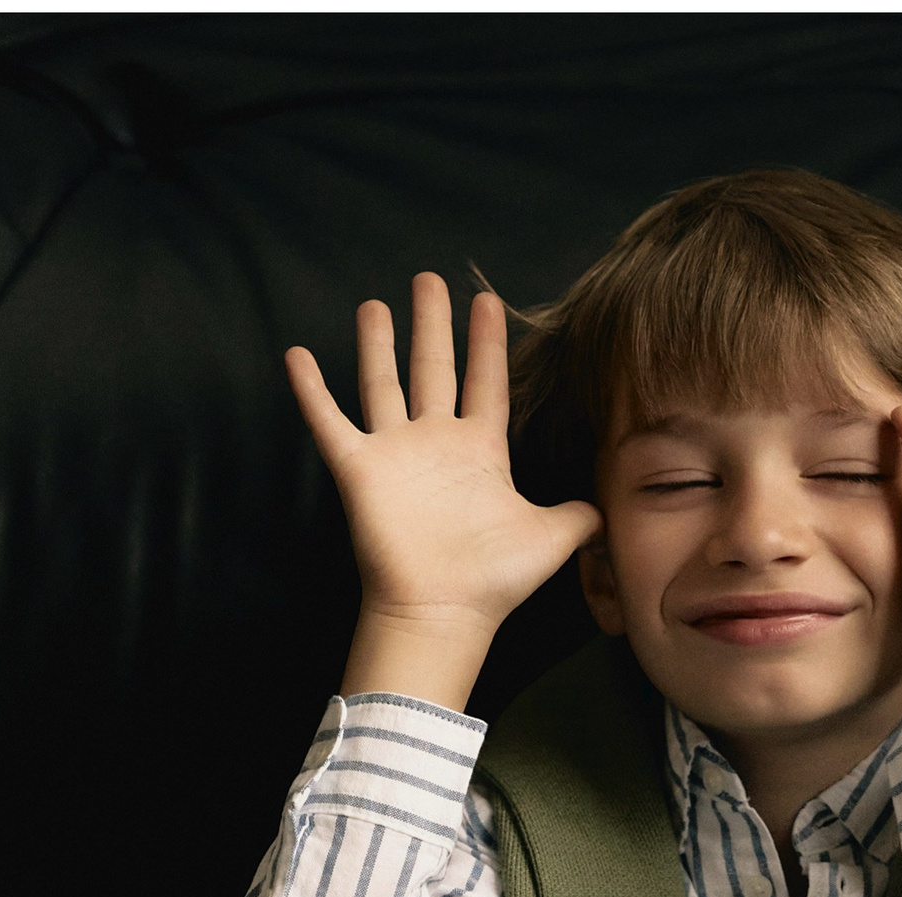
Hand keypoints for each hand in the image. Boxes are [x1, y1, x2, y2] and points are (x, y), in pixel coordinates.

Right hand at [287, 276, 601, 708]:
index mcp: (481, 451)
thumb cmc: (493, 581)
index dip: (487, 343)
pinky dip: (311, 391)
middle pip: (434, 369)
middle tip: (429, 278)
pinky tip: (295, 354)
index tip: (487, 300)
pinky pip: (329, 421)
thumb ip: (578, 515)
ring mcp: (396, 454)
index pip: (485, 382)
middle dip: (433, 325)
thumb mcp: (552, 539)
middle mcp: (436, 444)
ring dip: (377, 344)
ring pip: (383, 384)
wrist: (442, 612)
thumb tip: (606, 508)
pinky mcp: (361, 470)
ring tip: (375, 303)